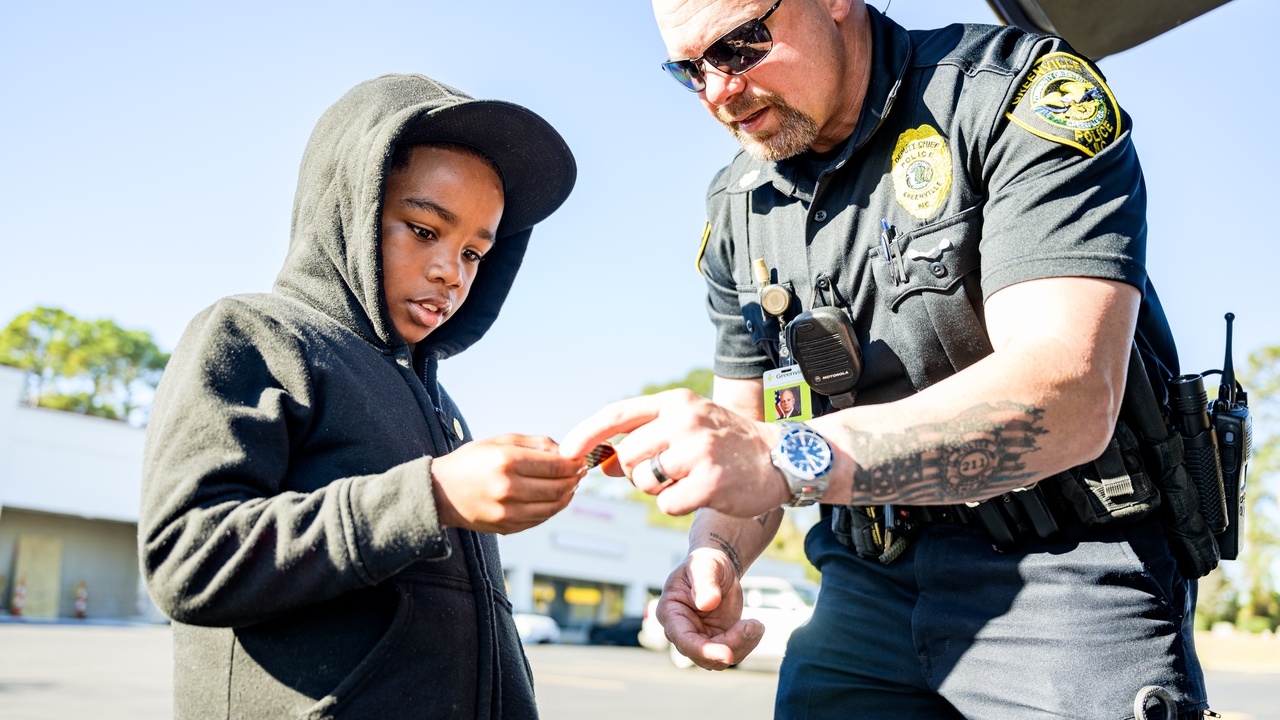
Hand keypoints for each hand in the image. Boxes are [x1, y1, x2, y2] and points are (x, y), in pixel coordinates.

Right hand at [430, 434, 584, 533]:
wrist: (440, 492)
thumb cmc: (471, 462)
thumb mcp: (501, 441)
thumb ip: (536, 444)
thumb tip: (567, 452)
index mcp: (506, 461)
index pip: (555, 464)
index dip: (574, 463)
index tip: (581, 459)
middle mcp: (507, 488)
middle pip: (558, 487)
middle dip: (574, 479)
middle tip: (580, 472)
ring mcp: (507, 512)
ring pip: (553, 506)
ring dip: (568, 495)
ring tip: (570, 485)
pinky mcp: (507, 527)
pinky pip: (541, 519)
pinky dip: (553, 508)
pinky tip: (554, 498)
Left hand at [559, 389, 789, 516]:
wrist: (781, 457)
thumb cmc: (726, 443)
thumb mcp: (686, 425)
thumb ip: (645, 437)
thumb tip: (600, 461)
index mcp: (676, 401)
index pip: (618, 413)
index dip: (587, 433)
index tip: (567, 451)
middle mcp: (685, 420)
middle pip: (627, 456)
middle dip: (636, 472)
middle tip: (667, 472)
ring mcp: (699, 450)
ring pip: (644, 481)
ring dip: (658, 489)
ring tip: (689, 478)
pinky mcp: (711, 482)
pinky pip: (666, 503)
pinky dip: (677, 505)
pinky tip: (702, 493)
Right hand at [658, 547, 763, 669]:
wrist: (717, 569)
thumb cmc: (705, 563)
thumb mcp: (704, 566)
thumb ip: (704, 582)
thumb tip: (708, 603)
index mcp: (670, 613)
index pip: (683, 640)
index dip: (704, 650)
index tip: (727, 655)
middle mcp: (681, 632)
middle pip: (703, 656)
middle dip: (731, 646)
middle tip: (754, 625)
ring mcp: (699, 639)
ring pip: (719, 660)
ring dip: (743, 645)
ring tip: (756, 624)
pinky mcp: (717, 642)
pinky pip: (732, 653)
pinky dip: (748, 643)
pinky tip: (755, 626)